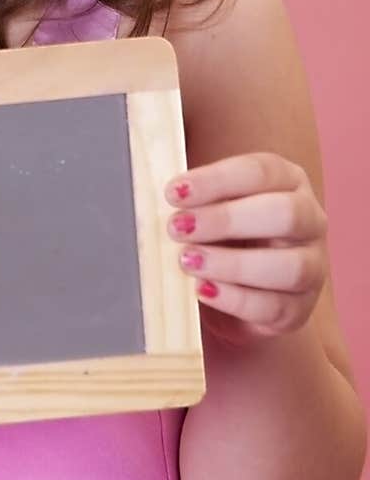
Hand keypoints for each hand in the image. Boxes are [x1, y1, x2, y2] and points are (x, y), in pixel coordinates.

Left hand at [164, 153, 328, 345]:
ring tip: (188, 260)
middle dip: (226, 219)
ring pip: (289, 266)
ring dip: (232, 264)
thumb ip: (194, 197)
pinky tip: (203, 290)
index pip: (260, 171)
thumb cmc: (221, 235)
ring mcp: (312, 265)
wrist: (237, 293)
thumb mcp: (210, 206)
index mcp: (287, 181)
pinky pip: (275, 306)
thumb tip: (167, 194)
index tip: (173, 192)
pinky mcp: (301, 308)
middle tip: (177, 228)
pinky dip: (234, 299)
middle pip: (284, 213)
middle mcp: (310, 219)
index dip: (216, 180)